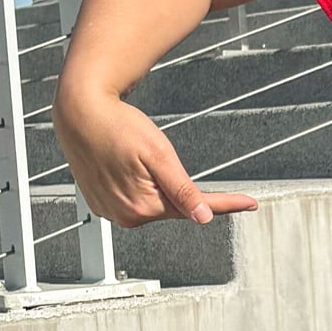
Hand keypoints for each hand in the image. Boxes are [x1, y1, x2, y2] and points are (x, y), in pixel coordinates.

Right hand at [52, 89, 257, 227]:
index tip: (251, 203)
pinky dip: (142, 186)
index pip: (196, 208)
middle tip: (159, 154)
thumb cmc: (119, 126)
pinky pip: (134, 199)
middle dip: (181, 187)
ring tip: (137, 155)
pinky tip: (130, 166)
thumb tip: (203, 217)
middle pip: (173, 206)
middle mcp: (126, 216)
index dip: (227, 204)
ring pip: (154, 203)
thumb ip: (182, 190)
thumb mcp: (159, 154)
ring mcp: (111, 212)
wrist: (80, 113)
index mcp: (142, 207)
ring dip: (158, 186)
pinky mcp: (102, 203)